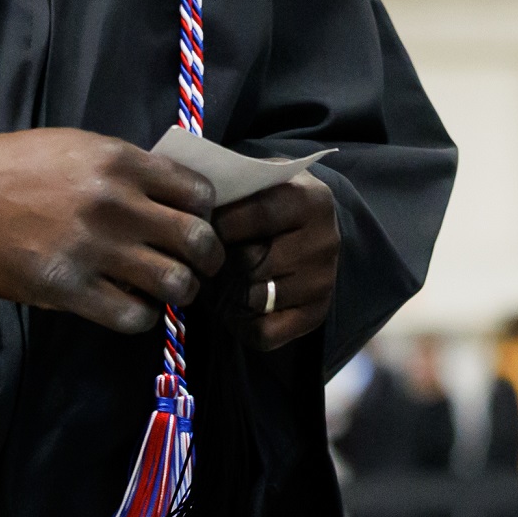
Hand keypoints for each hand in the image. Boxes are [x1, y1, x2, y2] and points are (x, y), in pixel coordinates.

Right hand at [0, 129, 223, 334]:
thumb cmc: (17, 165)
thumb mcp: (80, 146)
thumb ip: (129, 169)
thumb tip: (176, 196)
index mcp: (120, 161)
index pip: (199, 192)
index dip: (208, 213)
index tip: (200, 224)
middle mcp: (115, 204)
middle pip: (198, 240)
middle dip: (209, 258)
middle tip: (201, 266)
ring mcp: (92, 249)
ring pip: (174, 282)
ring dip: (179, 291)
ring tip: (170, 290)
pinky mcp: (67, 289)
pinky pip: (131, 315)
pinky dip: (142, 316)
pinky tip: (132, 306)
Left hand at [215, 171, 338, 351]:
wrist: (314, 229)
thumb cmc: (273, 202)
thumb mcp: (261, 183)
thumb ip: (235, 190)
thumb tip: (193, 211)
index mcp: (311, 199)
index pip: (257, 216)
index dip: (219, 224)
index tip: (198, 228)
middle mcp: (324, 241)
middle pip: (252, 262)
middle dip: (220, 263)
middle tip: (202, 260)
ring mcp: (322, 281)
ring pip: (255, 298)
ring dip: (227, 294)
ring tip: (219, 279)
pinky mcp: (316, 314)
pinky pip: (264, 332)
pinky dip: (240, 324)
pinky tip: (236, 304)